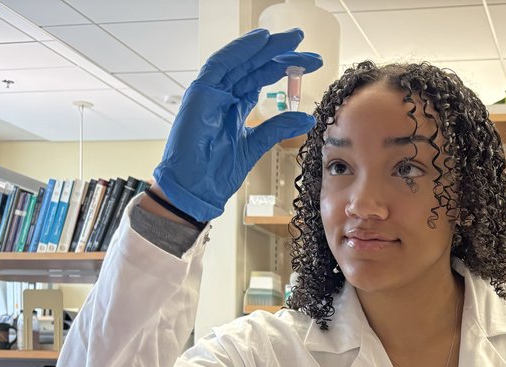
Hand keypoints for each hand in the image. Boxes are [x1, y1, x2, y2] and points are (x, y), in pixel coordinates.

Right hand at [153, 28, 322, 221]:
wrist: (195, 189)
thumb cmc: (216, 171)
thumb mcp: (255, 145)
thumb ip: (278, 128)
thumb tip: (306, 118)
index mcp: (234, 106)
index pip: (261, 78)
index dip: (284, 67)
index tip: (310, 61)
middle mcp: (222, 95)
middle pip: (252, 66)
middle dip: (278, 52)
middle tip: (302, 41)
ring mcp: (210, 93)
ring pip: (240, 60)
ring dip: (264, 46)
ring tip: (289, 38)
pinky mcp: (200, 94)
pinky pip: (221, 64)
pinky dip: (240, 50)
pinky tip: (261, 40)